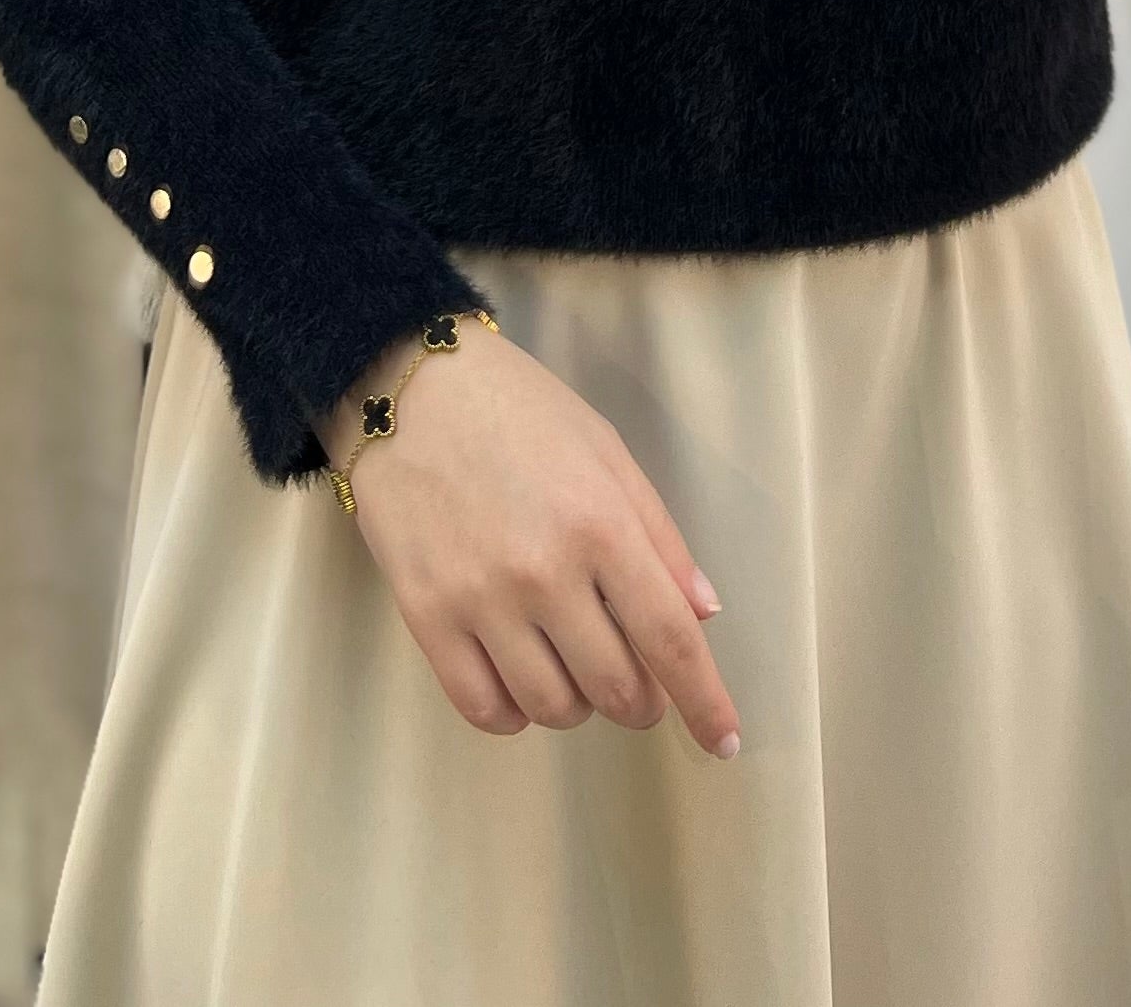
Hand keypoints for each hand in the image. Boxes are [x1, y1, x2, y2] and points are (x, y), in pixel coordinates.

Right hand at [317, 317, 740, 756]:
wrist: (407, 389)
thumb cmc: (519, 410)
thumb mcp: (606, 451)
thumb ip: (659, 536)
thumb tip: (702, 615)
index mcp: (601, 524)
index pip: (669, 639)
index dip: (704, 702)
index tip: (724, 742)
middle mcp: (544, 572)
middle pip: (616, 688)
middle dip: (641, 700)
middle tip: (634, 676)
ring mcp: (481, 600)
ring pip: (553, 707)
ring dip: (578, 703)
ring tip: (570, 660)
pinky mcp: (426, 617)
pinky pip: (484, 709)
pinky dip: (514, 712)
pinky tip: (519, 679)